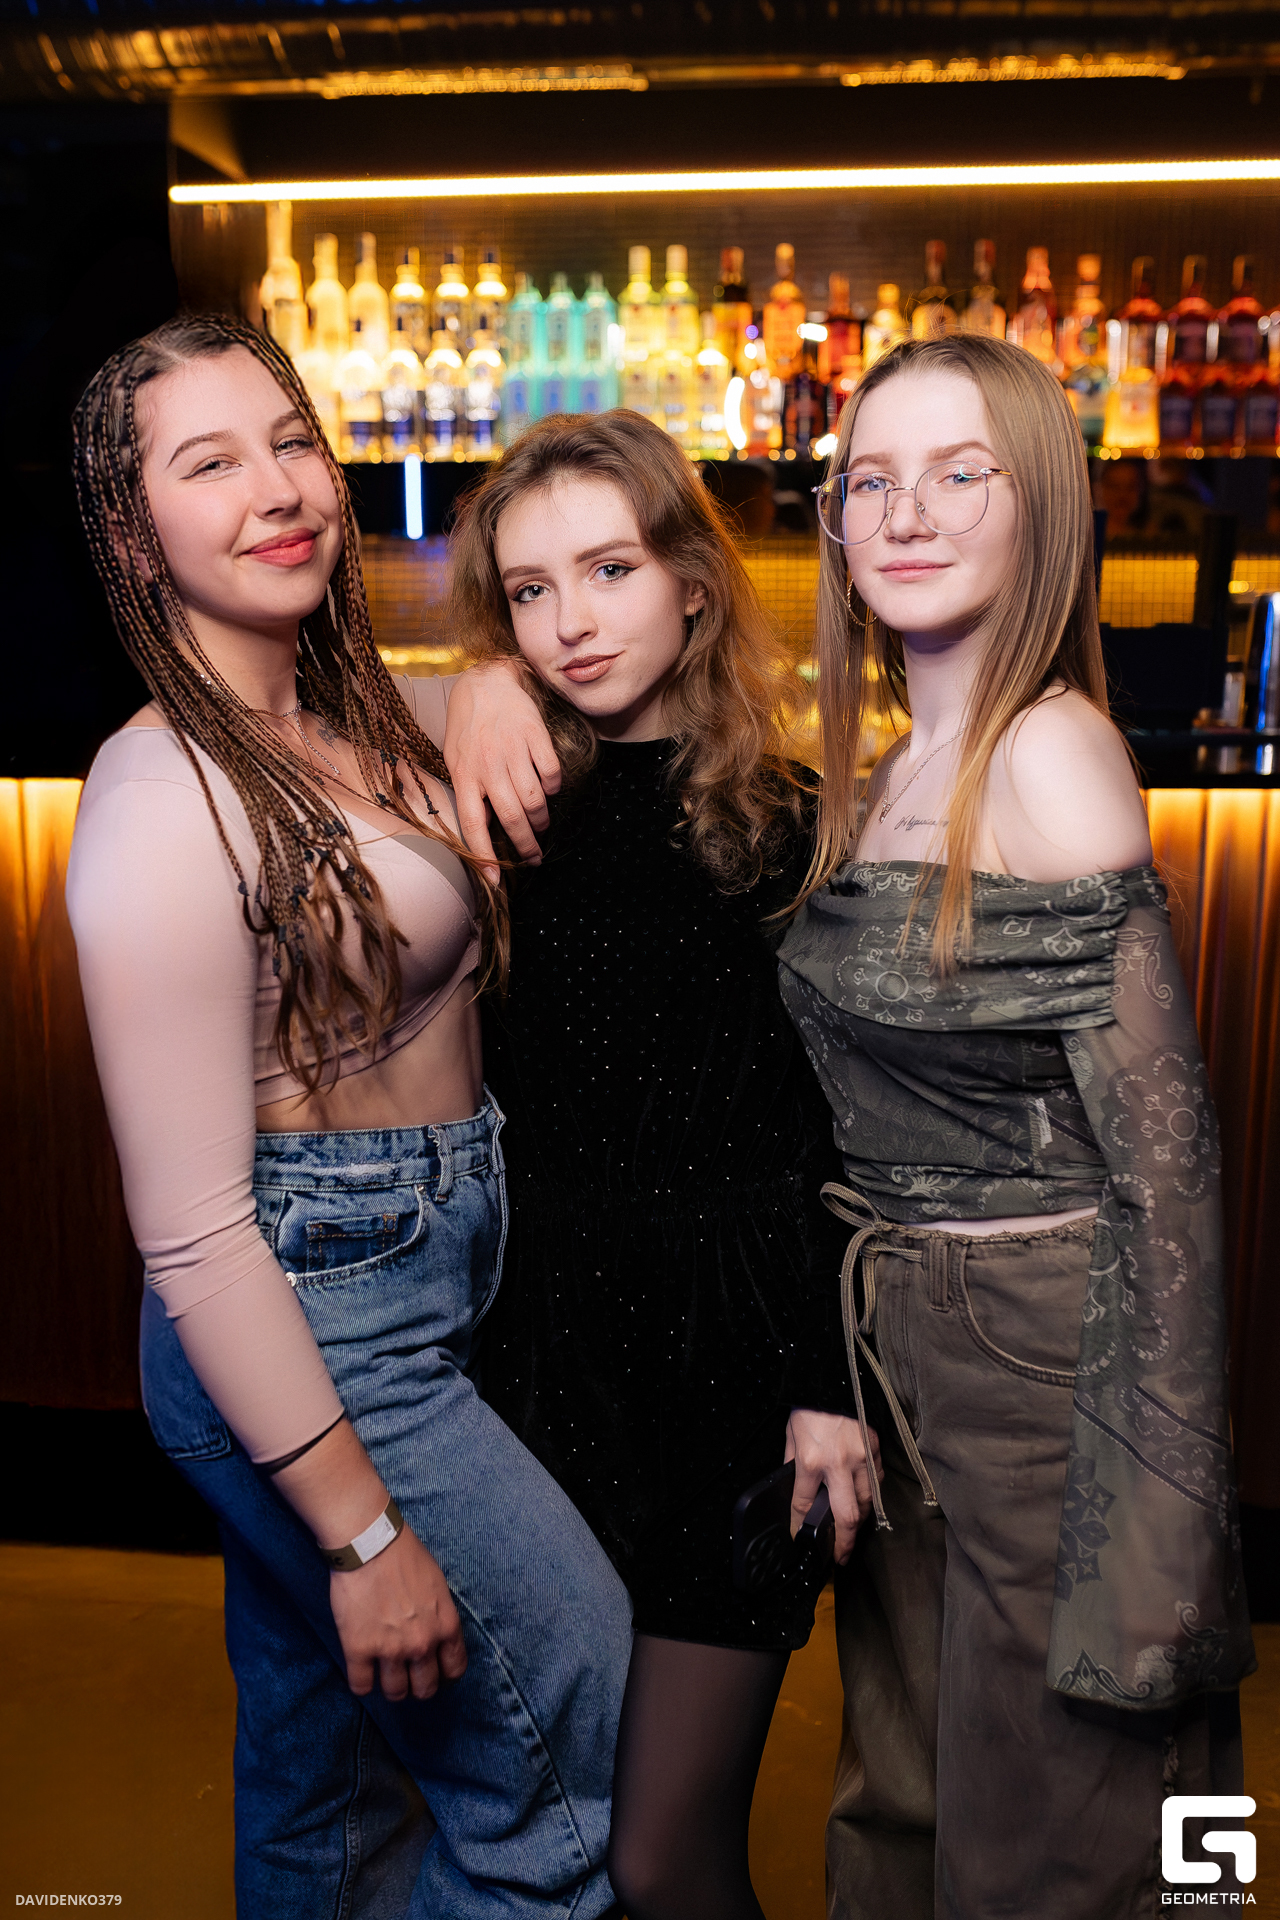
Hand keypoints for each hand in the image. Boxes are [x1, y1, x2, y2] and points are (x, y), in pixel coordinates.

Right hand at [268, 1416, 466, 1700]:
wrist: (370, 1541)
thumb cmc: (405, 1555)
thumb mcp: (438, 1584)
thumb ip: (439, 1615)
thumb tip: (437, 1636)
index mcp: (446, 1625)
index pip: (454, 1669)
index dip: (444, 1674)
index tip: (434, 1671)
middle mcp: (422, 1643)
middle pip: (425, 1688)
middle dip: (418, 1685)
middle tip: (408, 1676)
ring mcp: (390, 1649)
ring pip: (395, 1693)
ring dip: (391, 1687)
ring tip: (384, 1674)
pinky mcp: (359, 1649)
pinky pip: (361, 1686)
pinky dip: (362, 1683)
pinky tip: (362, 1672)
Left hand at [442, 657, 561, 872]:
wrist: (486, 683)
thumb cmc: (468, 728)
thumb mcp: (456, 760)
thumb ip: (468, 792)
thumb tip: (481, 830)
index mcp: (464, 775)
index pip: (472, 825)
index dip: (484, 856)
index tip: (495, 881)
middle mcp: (488, 766)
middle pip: (512, 818)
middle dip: (525, 845)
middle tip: (534, 857)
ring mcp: (512, 751)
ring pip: (534, 800)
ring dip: (540, 819)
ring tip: (540, 824)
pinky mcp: (534, 736)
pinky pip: (551, 774)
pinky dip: (553, 788)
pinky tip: (548, 789)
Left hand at [785, 1408, 883, 1564]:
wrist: (832, 1376)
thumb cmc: (810, 1405)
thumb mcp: (791, 1435)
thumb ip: (793, 1463)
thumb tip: (795, 1487)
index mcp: (811, 1461)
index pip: (804, 1505)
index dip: (799, 1525)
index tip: (799, 1536)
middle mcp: (838, 1464)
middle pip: (846, 1517)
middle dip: (843, 1542)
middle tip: (840, 1556)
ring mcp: (861, 1457)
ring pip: (866, 1503)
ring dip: (859, 1520)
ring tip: (851, 1530)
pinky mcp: (875, 1449)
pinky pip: (877, 1481)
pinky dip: (871, 1493)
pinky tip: (865, 1497)